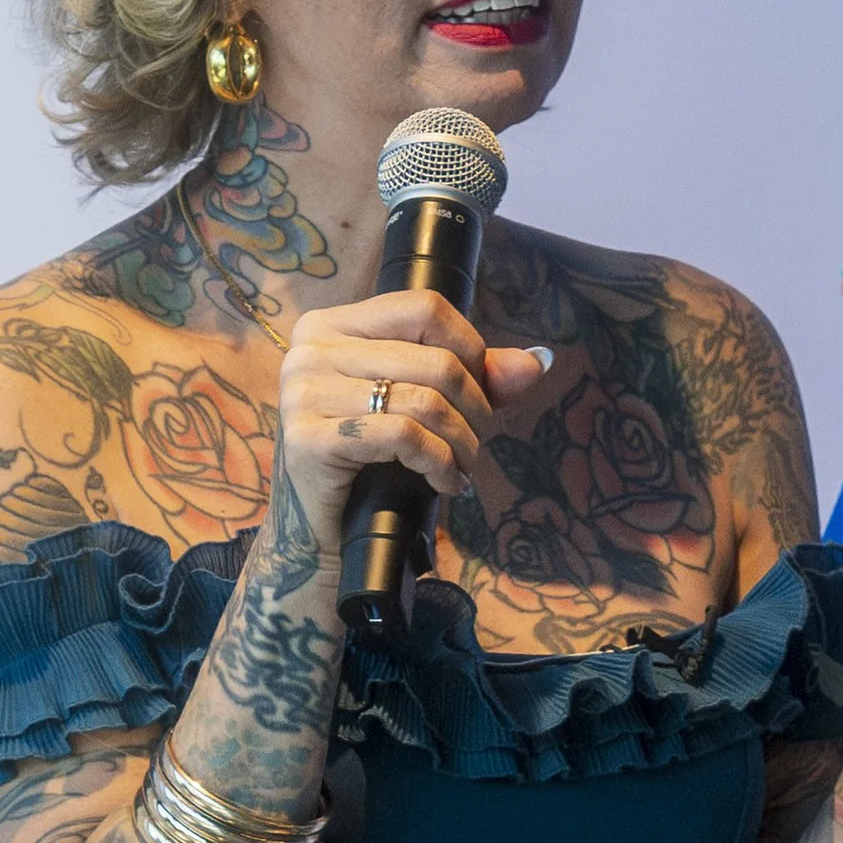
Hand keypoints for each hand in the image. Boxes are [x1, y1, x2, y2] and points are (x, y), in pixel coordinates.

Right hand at [273, 291, 550, 554]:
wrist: (322, 535)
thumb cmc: (372, 465)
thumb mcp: (422, 408)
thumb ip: (476, 378)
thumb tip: (538, 361)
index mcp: (332, 326)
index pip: (424, 307)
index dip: (470, 348)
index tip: (480, 392)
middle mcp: (310, 349)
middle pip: (433, 359)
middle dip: (475, 408)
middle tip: (477, 444)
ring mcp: (304, 393)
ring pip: (424, 400)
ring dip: (462, 442)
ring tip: (464, 467)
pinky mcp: (309, 440)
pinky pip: (403, 436)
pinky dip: (440, 463)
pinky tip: (447, 483)